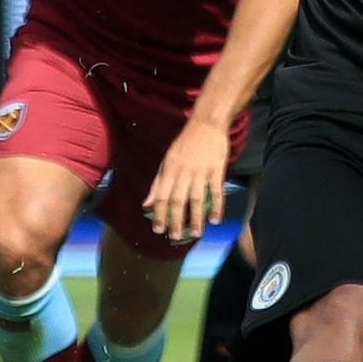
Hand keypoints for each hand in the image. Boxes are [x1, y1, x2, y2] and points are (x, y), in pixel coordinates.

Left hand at [142, 116, 230, 244]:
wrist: (206, 124)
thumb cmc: (185, 145)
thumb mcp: (167, 162)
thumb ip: (157, 184)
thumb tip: (146, 205)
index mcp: (170, 170)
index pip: (162, 196)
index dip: (159, 214)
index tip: (158, 230)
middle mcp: (184, 172)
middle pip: (178, 200)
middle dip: (176, 220)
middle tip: (175, 237)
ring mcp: (201, 171)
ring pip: (197, 198)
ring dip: (196, 218)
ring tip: (195, 233)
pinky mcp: (216, 169)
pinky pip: (216, 191)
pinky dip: (216, 206)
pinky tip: (215, 220)